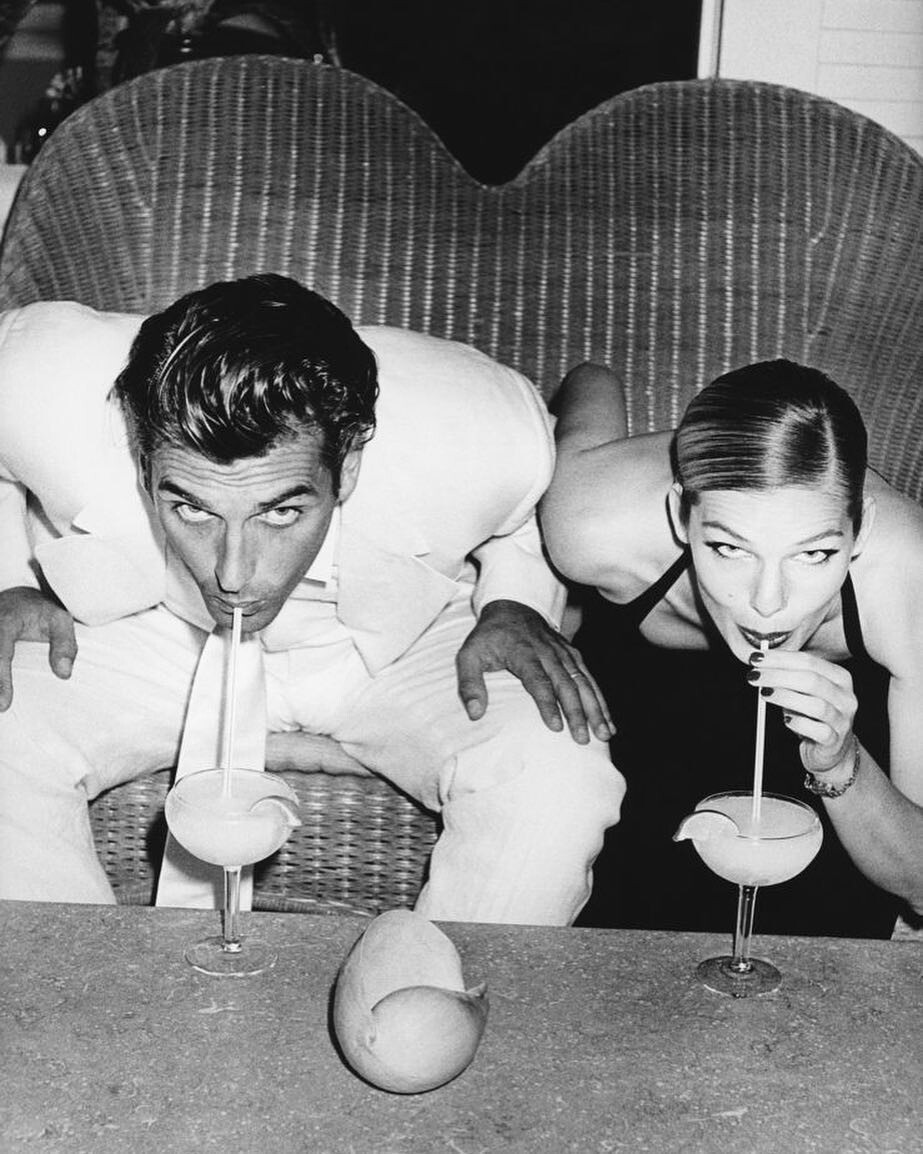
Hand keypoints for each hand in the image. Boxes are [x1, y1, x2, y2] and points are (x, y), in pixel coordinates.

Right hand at [0, 586, 76, 710]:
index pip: (1, 651)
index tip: (3, 704)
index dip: (1, 679)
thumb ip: (64, 645)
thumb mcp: (60, 620)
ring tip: (1, 709)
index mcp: (6, 622)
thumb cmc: (41, 612)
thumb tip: (64, 674)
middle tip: (0, 710)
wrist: (16, 598)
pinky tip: (1, 696)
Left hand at [456, 599, 613, 743]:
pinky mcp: (573, 655)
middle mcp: (548, 653)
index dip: (548, 703)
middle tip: (584, 739)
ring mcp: (564, 653)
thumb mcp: (469, 655)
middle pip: (567, 684)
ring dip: (596, 709)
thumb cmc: (489, 637)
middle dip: (577, 713)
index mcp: (523, 653)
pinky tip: (608, 720)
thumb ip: (470, 684)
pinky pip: (590, 678)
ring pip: (584, 682)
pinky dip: (601, 699)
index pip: (538, 680)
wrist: (512, 606)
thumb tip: (475, 714)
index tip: (556, 727)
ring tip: (604, 734)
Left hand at [747, 649, 856, 774]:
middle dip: (778, 675)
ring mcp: (843, 720)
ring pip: (816, 705)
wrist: (831, 749)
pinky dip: (799, 724)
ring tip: (764, 694)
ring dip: (785, 697)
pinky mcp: (835, 741)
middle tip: (754, 675)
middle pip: (811, 680)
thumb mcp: (801, 691)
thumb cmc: (812, 715)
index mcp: (839, 677)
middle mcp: (845, 697)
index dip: (780, 658)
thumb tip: (758, 661)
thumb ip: (786, 676)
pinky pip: (818, 731)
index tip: (756, 658)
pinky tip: (786, 719)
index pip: (809, 661)